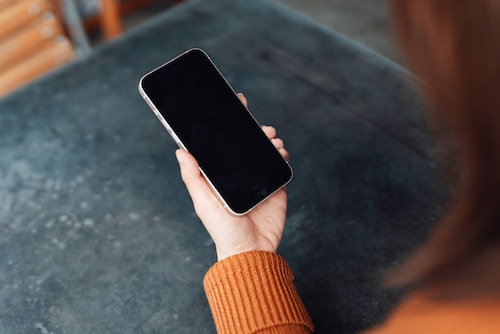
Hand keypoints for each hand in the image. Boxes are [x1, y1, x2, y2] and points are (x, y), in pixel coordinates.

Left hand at [175, 93, 288, 260]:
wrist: (251, 250)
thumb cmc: (223, 230)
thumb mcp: (203, 202)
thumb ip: (193, 177)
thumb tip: (179, 150)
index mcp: (221, 175)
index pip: (223, 145)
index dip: (227, 125)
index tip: (234, 105)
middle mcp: (239, 174)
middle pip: (247, 144)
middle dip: (253, 130)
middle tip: (257, 124)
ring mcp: (258, 179)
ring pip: (265, 151)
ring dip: (269, 140)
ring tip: (271, 138)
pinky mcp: (275, 186)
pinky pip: (280, 165)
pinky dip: (282, 154)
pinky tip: (280, 151)